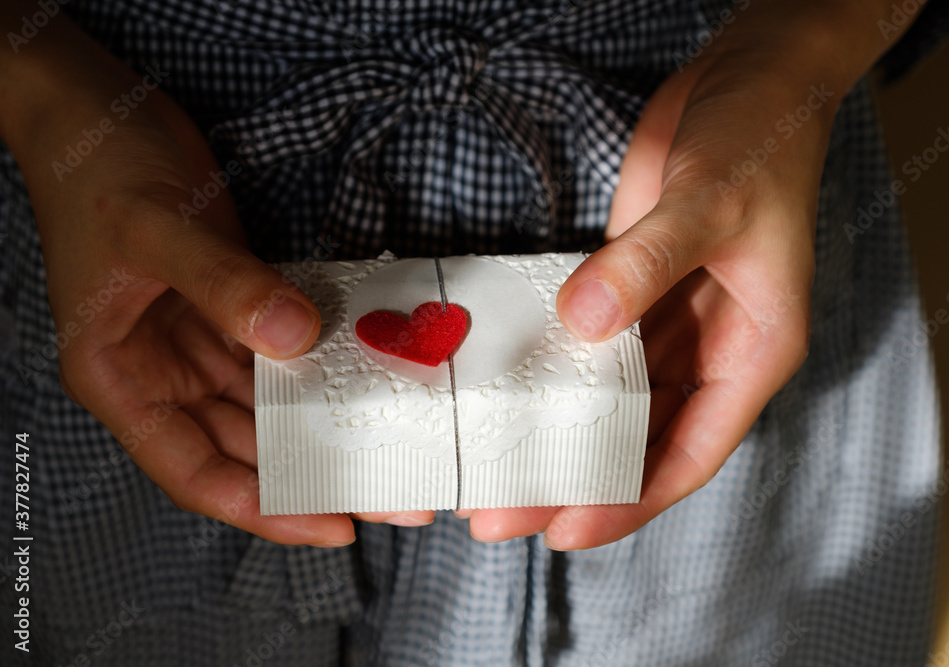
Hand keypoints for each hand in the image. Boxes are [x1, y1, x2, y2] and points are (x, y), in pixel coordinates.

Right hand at [1, 9, 432, 544]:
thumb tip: (296, 338)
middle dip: (313, 475)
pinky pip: (282, 355)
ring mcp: (198, 342)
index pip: (195, 471)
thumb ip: (224, 285)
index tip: (333, 524)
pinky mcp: (232, 307)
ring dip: (324, 428)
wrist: (98, 109)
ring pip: (268, 408)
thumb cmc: (102, 168)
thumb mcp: (156, 227)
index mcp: (121, 379)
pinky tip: (368, 381)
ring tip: (392, 448)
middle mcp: (162, 374)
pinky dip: (321, 370)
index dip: (262, 508)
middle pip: (243, 450)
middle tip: (392, 493)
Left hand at [466, 1, 911, 548]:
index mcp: (755, 351)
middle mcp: (713, 347)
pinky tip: (512, 396)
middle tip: (501, 514)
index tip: (567, 532)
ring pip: (613, 401)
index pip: (691, 452)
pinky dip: (558, 375)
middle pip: (641, 437)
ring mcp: (671, 317)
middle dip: (577, 479)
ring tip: (495, 468)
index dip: (632, 500)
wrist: (752, 76)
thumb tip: (582, 321)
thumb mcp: (713, 202)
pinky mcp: (635, 285)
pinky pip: (594, 348)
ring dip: (561, 434)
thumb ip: (648, 263)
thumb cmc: (761, 139)